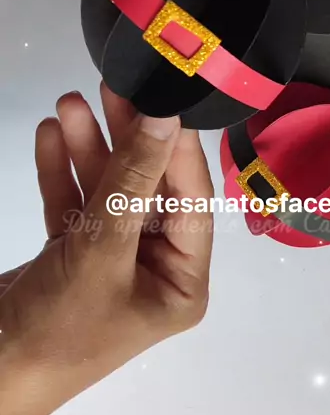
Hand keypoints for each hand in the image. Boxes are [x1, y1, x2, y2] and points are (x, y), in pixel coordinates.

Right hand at [0, 86, 213, 414]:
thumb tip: (165, 118)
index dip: (177, 147)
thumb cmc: (59, 327)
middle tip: (112, 88)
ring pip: (108, 192)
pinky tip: (51, 136)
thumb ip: (133, 180)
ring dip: (89, 149)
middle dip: (126, 141)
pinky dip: (62, 174)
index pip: (192, 199)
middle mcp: (155, 268)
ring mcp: (112, 261)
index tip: (162, 98)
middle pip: (148, 189)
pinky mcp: (74, 256)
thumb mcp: (102, 249)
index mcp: (183, 280)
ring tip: (69, 104)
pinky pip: (75, 206)